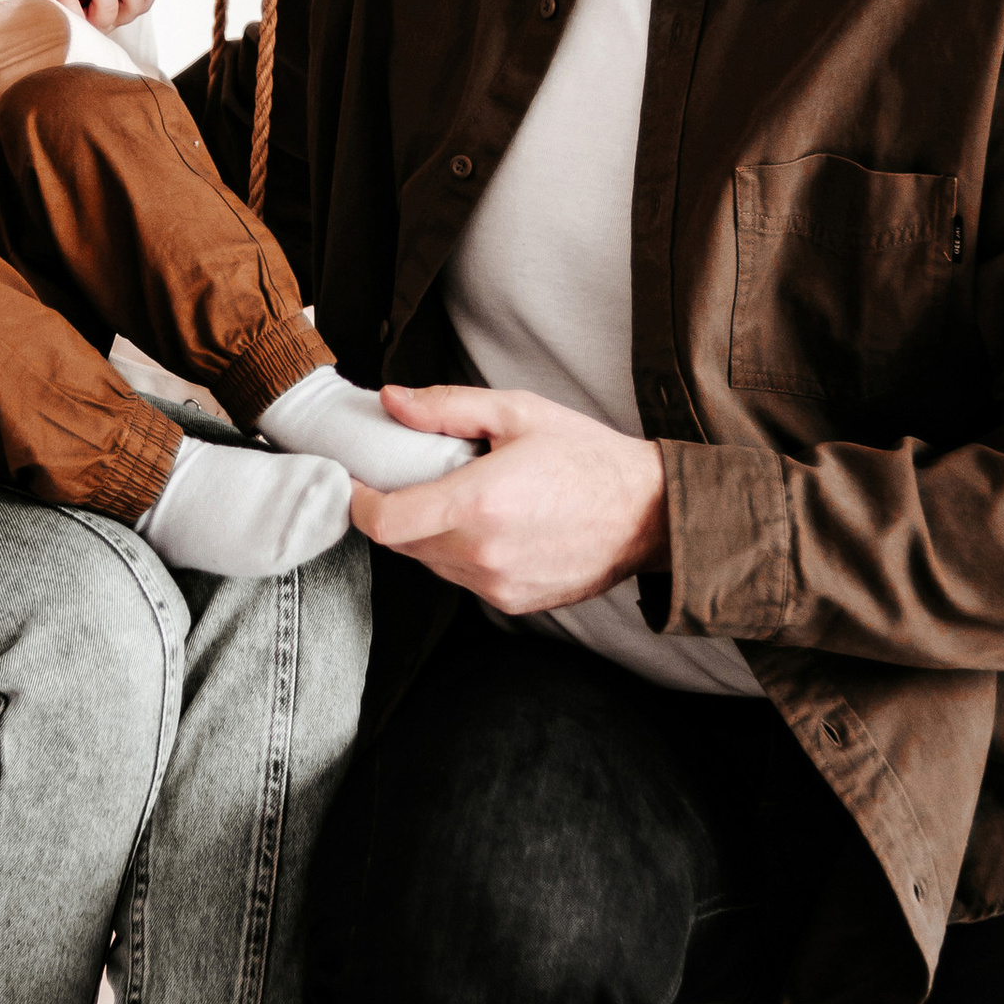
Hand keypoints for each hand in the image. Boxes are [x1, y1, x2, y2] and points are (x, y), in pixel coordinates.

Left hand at [349, 386, 668, 615]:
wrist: (648, 513)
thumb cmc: (587, 457)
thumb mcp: (517, 413)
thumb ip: (447, 408)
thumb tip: (391, 401)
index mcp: (480, 503)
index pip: (386, 521)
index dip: (359, 502)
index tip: (356, 482)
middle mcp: (484, 554)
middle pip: (402, 543)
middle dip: (393, 511)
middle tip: (407, 478)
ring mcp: (498, 585)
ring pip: (430, 563)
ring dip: (426, 533)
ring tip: (456, 497)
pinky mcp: (513, 602)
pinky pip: (462, 579)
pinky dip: (458, 553)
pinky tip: (486, 525)